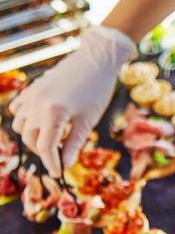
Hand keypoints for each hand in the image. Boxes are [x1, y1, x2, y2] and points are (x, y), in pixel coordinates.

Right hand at [9, 26, 136, 176]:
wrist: (96, 61)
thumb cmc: (97, 91)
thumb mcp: (88, 120)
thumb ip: (74, 144)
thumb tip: (64, 164)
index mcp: (54, 114)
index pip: (45, 147)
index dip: (51, 162)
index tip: (57, 172)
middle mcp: (37, 104)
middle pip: (30, 138)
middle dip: (43, 150)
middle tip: (58, 155)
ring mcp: (32, 94)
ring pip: (21, 124)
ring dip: (32, 135)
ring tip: (52, 138)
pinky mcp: (32, 87)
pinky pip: (18, 108)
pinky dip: (24, 118)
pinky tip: (39, 122)